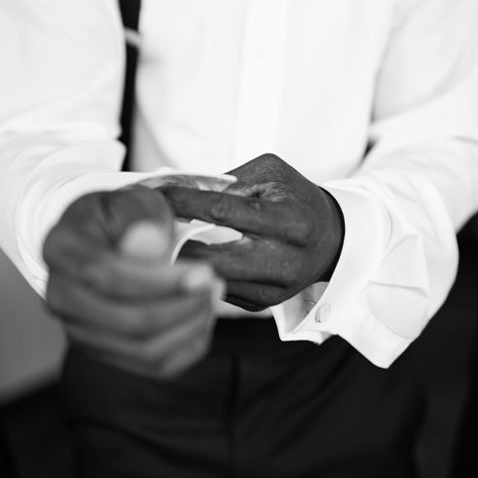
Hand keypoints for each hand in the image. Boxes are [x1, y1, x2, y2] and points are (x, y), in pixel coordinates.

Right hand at [42, 187, 222, 380]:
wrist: (102, 238)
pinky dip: (186, 347)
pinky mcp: (101, 350)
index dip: (157, 280)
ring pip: (140, 349)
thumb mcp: (129, 200)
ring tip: (211, 298)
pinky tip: (200, 319)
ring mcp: (77, 328)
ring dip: (188, 328)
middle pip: (124, 321)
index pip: (104, 275)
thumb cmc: (118, 217)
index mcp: (61, 249)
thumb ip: (139, 215)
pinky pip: (151, 365)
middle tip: (214, 285)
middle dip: (181, 307)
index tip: (203, 272)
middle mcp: (59, 295)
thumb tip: (152, 242)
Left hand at [161, 153, 343, 310]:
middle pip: (213, 259)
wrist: (332, 239)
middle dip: (173, 243)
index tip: (154, 193)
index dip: (184, 202)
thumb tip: (176, 186)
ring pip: (210, 280)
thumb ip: (228, 179)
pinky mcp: (262, 304)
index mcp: (290, 221)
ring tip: (153, 243)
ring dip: (178, 263)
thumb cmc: (295, 198)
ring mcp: (273, 289)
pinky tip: (178, 258)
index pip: (225, 211)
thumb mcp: (270, 174)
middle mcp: (285, 261)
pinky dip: (194, 274)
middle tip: (144, 227)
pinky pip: (217, 290)